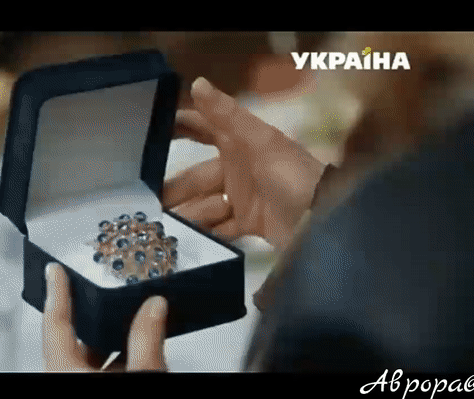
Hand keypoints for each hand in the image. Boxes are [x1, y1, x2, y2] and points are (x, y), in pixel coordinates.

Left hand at [43, 263, 168, 371]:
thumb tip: (154, 306)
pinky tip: (139, 353)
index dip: (56, 291)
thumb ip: (146, 339)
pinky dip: (118, 359)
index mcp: (64, 370)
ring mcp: (79, 383)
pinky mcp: (94, 392)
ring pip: (90, 358)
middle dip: (97, 315)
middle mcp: (67, 377)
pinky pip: (101, 371)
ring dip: (111, 340)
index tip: (55, 270)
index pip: (55, 322)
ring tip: (134, 320)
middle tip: (105, 291)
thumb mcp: (142, 373)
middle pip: (76, 338)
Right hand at [163, 77, 325, 249]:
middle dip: (174, 188)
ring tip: (161, 226)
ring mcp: (243, 198)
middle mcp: (238, 169)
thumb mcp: (261, 142)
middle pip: (197, 177)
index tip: (146, 136)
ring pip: (204, 205)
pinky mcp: (249, 224)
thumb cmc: (293, 177)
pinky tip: (183, 240)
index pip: (202, 129)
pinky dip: (204, 233)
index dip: (177, 128)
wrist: (327, 223)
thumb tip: (197, 82)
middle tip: (146, 203)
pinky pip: (219, 228)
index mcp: (240, 144)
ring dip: (186, 214)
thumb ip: (227, 115)